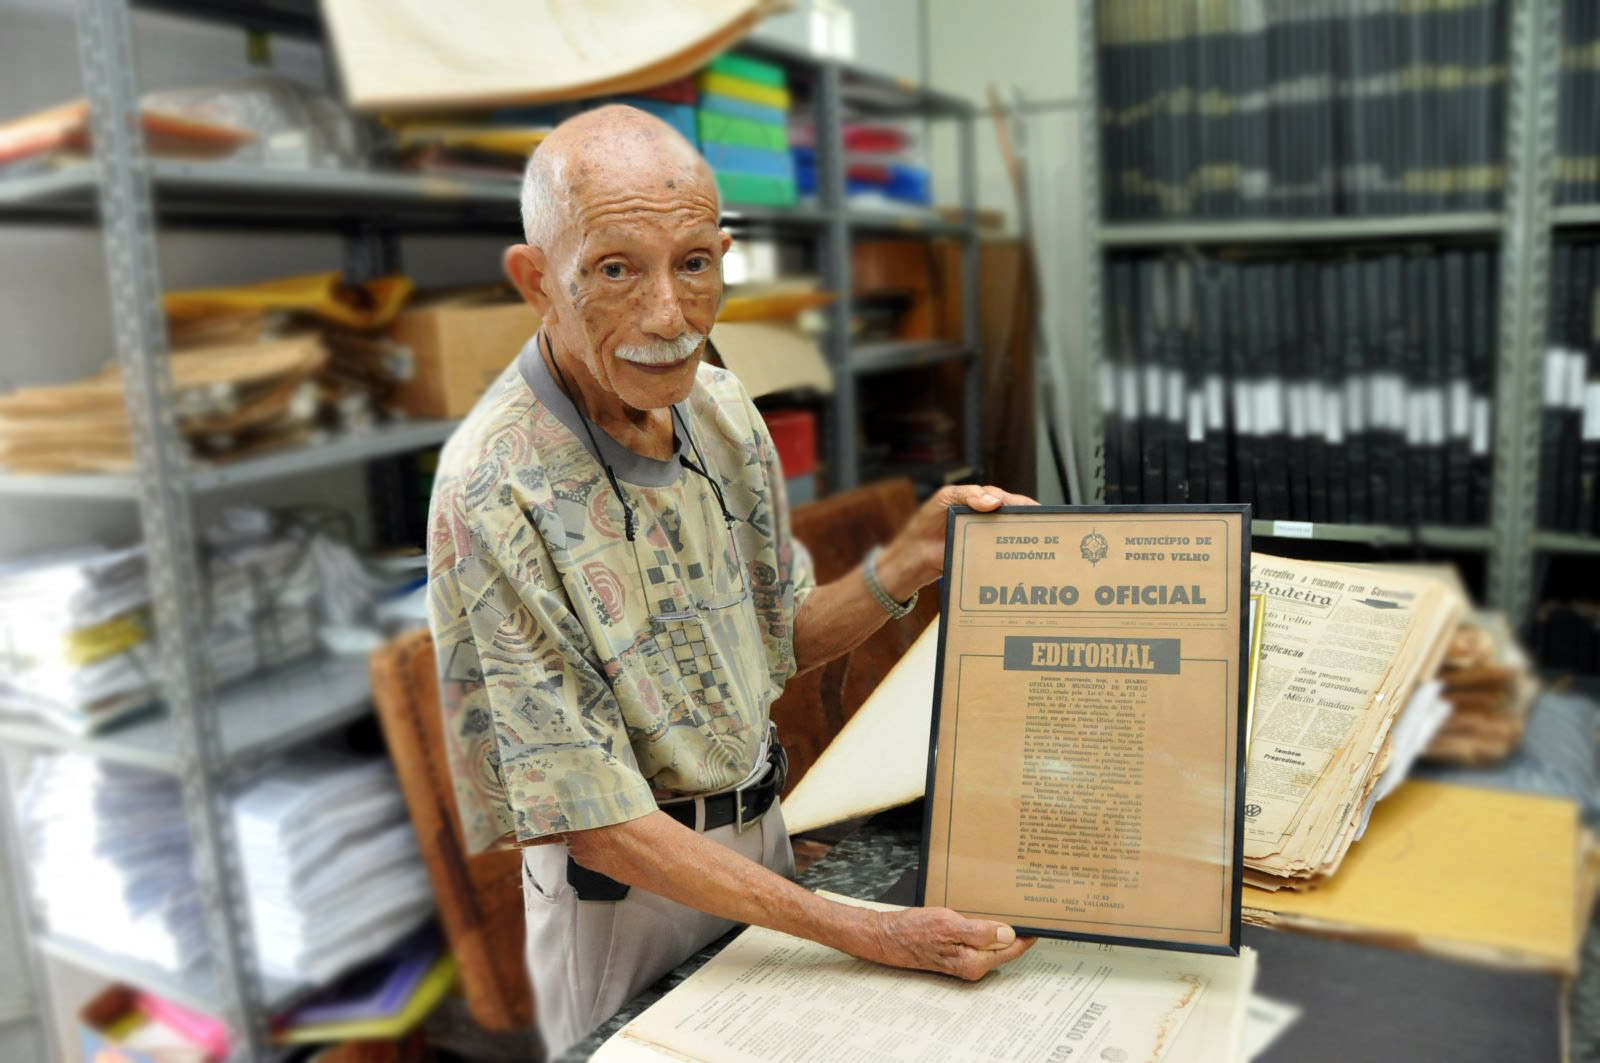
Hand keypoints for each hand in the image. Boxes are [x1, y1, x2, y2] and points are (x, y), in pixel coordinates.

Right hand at [855, 906, 1035, 979]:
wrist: (888, 937)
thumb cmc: (914, 931)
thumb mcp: (948, 925)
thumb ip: (979, 932)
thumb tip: (1008, 934)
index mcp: (975, 962)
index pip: (1013, 948)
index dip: (1029, 933)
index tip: (1041, 918)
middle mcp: (973, 966)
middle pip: (1006, 946)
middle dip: (1018, 929)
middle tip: (1029, 906)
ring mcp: (966, 960)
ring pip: (994, 942)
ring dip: (1002, 927)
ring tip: (1012, 908)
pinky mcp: (958, 952)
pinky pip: (981, 940)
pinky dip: (987, 928)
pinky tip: (987, 915)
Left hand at [878, 483, 1038, 598]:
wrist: (915, 553)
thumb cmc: (927, 521)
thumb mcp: (945, 498)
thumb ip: (968, 495)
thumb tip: (994, 501)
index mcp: (978, 501)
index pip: (1004, 498)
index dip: (1020, 502)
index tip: (1033, 507)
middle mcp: (985, 519)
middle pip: (1011, 517)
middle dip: (1027, 519)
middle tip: (1041, 523)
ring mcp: (984, 537)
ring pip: (1009, 536)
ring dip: (1022, 537)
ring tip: (1036, 539)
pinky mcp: (982, 555)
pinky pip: (999, 554)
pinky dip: (1011, 554)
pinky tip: (1020, 556)